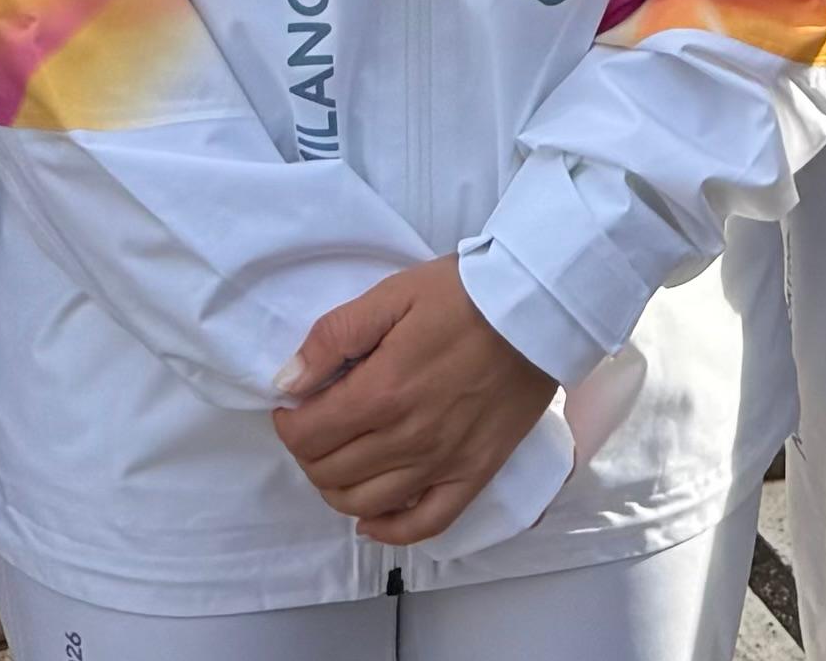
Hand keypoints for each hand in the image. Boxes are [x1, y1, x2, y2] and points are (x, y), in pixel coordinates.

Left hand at [270, 256, 558, 545]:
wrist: (537, 308)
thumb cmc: (463, 295)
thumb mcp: (392, 295)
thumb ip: (334, 337)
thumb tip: (288, 382)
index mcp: (381, 392)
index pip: (308, 435)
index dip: (288, 424)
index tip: (293, 406)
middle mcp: (407, 439)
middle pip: (330, 472)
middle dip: (308, 452)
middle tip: (316, 426)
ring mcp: (442, 463)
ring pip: (365, 503)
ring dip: (336, 488)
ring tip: (339, 459)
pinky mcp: (474, 474)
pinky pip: (426, 524)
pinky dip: (390, 530)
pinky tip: (371, 520)